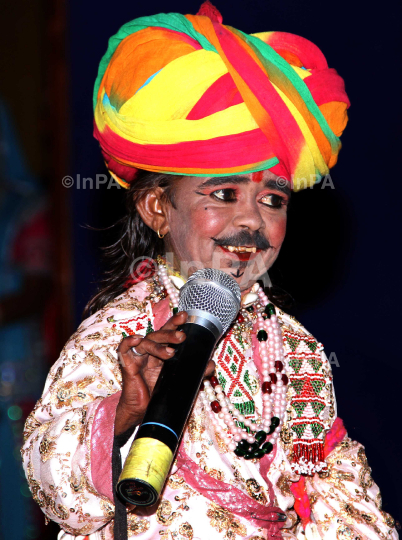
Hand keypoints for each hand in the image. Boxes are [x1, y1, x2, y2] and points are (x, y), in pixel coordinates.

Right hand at [115, 311, 214, 435]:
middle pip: (158, 335)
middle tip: (182, 336)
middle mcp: (150, 352)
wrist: (143, 413)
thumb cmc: (159, 395)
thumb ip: (195, 372)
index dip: (175, 323)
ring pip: (146, 342)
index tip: (185, 317)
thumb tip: (210, 364)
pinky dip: (128, 341)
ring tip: (170, 353)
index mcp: (162, 352)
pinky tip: (137, 339)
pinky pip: (124, 349)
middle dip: (170, 332)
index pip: (168, 333)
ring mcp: (138, 357)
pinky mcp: (127, 365)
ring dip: (158, 345)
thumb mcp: (180, 381)